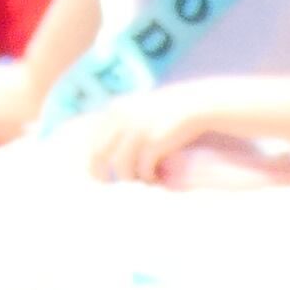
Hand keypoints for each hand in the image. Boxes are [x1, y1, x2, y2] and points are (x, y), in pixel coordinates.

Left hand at [73, 88, 203, 184]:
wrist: (196, 104)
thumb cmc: (164, 114)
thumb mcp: (137, 112)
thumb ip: (118, 127)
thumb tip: (97, 159)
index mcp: (115, 109)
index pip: (93, 144)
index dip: (95, 164)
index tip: (101, 177)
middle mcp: (123, 116)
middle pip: (100, 156)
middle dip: (103, 175)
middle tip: (112, 186)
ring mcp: (138, 128)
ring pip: (121, 168)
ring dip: (131, 178)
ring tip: (144, 179)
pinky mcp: (154, 141)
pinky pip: (143, 170)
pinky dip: (149, 178)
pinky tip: (156, 178)